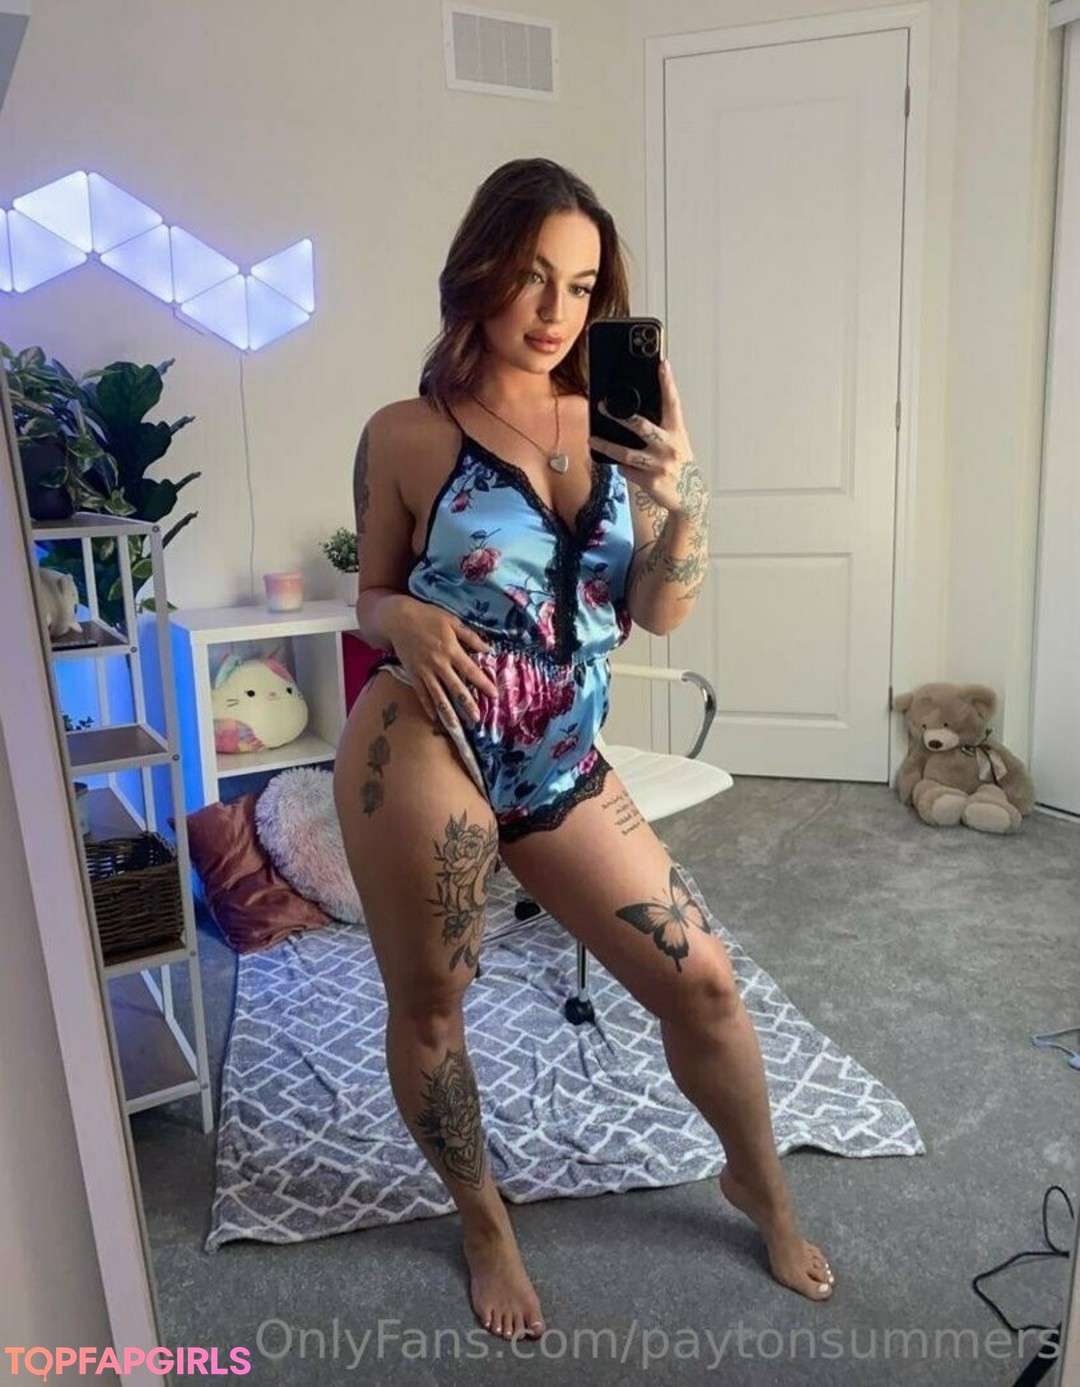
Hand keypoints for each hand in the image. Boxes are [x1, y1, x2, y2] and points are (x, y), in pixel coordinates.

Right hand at [383, 596, 498, 725]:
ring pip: (438, 696)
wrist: (398, 618)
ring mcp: (424, 671)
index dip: (483, 683)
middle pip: (455, 688)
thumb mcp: (452, 621)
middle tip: (477, 719)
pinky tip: (434, 718)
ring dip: (448, 713)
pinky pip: (421, 693)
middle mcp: (439, 664)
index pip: (471, 671)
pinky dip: (428, 706)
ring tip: (456, 727)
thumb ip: (470, 637)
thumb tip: (488, 649)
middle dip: (467, 705)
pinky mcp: (412, 674)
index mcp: (451, 650)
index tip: (494, 695)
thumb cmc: (428, 617)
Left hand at [589, 358, 701, 516]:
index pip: (673, 403)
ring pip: (626, 453)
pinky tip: (622, 465)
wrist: (690, 496)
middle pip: (641, 426)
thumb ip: (661, 429)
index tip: (663, 365)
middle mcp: (669, 447)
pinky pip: (627, 470)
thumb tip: (634, 417)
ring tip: (593, 440)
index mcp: (677, 433)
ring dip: (606, 446)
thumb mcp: (677, 443)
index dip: (668, 383)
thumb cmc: (679, 465)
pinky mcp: (651, 482)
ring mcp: (660, 465)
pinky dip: (622, 467)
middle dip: (619, 416)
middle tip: (602, 407)